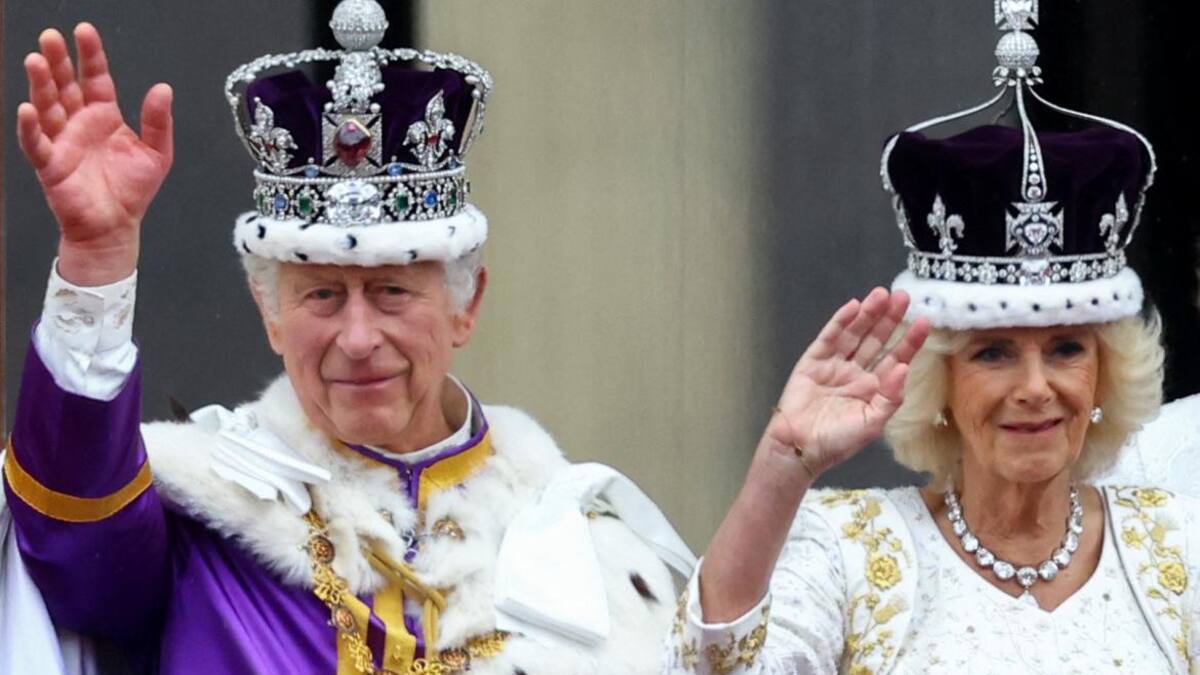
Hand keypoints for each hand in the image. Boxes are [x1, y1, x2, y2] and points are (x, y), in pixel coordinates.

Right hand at [17, 23, 173, 285]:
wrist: (116, 226)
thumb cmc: (132, 191)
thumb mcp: (157, 153)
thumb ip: (158, 121)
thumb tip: (163, 88)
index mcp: (104, 116)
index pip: (95, 78)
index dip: (90, 56)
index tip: (84, 31)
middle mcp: (79, 123)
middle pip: (65, 86)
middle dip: (58, 61)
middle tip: (50, 37)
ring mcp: (63, 141)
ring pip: (47, 107)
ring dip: (40, 85)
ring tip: (35, 61)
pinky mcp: (51, 165)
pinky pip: (37, 143)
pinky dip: (31, 127)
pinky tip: (28, 109)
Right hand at [764, 288, 930, 474]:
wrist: (800, 448)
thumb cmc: (837, 442)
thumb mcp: (872, 423)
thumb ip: (890, 397)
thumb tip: (903, 368)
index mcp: (874, 388)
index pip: (896, 358)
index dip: (910, 340)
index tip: (924, 321)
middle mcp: (857, 372)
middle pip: (877, 339)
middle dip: (890, 318)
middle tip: (904, 296)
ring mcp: (835, 365)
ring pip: (855, 334)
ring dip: (868, 314)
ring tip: (882, 294)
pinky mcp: (813, 361)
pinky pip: (829, 338)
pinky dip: (840, 322)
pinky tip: (853, 307)